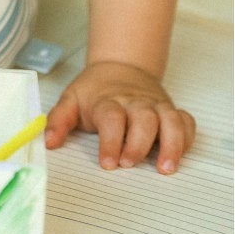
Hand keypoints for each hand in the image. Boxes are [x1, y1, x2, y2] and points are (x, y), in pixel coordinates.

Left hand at [44, 60, 195, 173]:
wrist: (120, 66)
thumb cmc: (95, 90)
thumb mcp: (71, 99)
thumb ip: (58, 121)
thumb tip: (48, 142)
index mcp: (109, 101)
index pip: (111, 118)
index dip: (110, 141)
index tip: (108, 163)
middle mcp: (135, 102)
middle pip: (144, 119)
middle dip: (139, 144)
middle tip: (130, 165)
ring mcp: (155, 106)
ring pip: (170, 120)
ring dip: (171, 144)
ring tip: (166, 168)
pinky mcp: (171, 110)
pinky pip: (186, 121)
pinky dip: (187, 137)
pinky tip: (180, 155)